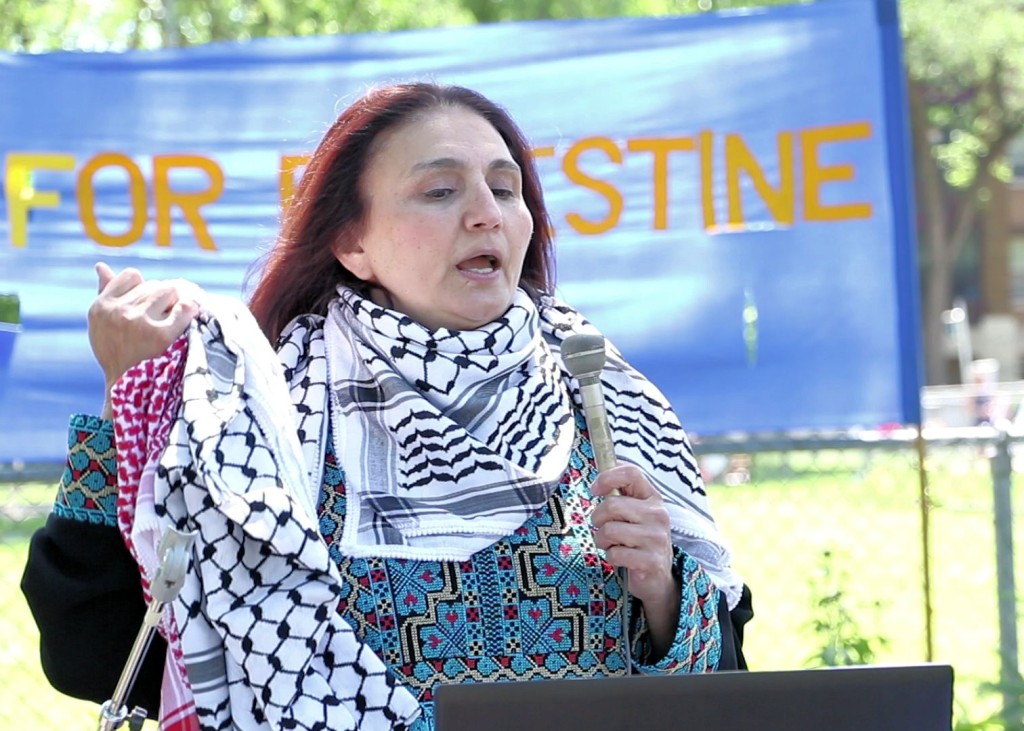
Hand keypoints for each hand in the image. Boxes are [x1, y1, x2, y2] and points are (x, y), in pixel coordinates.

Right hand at [88, 263, 198, 414]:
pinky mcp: (160, 335)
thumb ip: (105, 293)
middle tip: (167, 314)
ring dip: (177, 303)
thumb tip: (101, 266)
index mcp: (101, 307)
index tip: (149, 302)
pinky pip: (184, 308)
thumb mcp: (102, 325)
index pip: (132, 276)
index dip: (145, 286)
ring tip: (176, 318)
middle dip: (165, 298)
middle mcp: (118, 312)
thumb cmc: (117, 353)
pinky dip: (191, 311)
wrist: (127, 390)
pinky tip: (191, 318)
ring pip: (169, 292)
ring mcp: (139, 322)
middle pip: (155, 285)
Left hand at [591, 463, 679, 655]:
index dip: (607, 477)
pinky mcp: (651, 560)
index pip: (631, 473)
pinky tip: (622, 560)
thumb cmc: (638, 540)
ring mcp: (657, 538)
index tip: (594, 490)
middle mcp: (658, 514)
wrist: (658, 578)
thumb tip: (597, 480)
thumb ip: (619, 496)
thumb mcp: (634, 514)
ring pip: (610, 530)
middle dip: (598, 518)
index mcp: (652, 498)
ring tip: (612, 545)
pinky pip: (615, 554)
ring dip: (602, 540)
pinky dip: (611, 558)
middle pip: (612, 504)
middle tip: (602, 527)